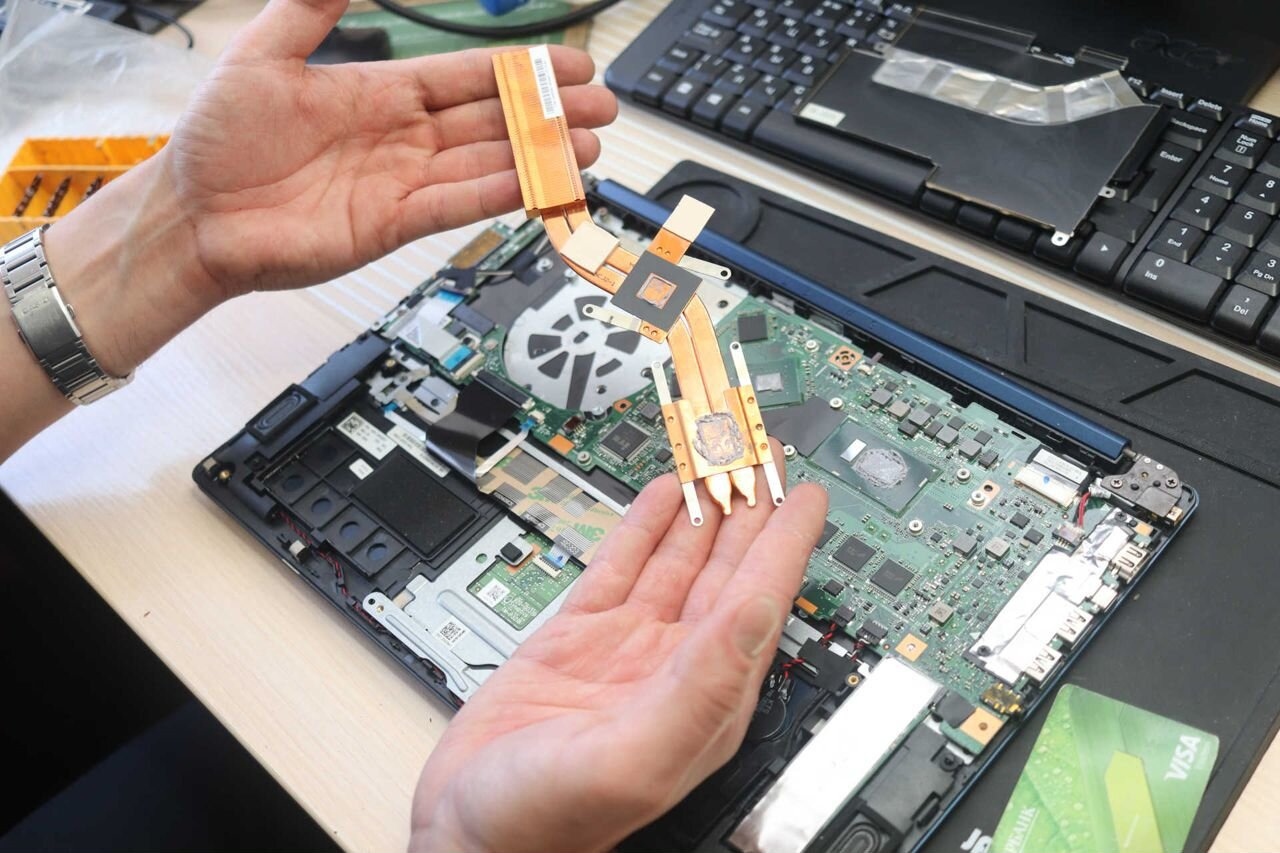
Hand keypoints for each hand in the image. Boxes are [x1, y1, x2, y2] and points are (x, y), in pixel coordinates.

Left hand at [168, 0, 615, 300]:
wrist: (191, 215)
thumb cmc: (217, 140)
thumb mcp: (264, 54)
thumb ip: (313, 7)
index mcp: (377, 94)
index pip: (465, 78)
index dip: (519, 72)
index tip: (568, 66)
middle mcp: (400, 138)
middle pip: (490, 122)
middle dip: (547, 114)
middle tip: (601, 109)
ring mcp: (400, 184)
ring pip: (485, 165)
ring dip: (538, 157)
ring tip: (589, 148)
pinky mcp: (392, 226)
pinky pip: (456, 205)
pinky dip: (498, 196)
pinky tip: (538, 184)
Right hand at [409, 455, 827, 852]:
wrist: (464, 831)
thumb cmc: (545, 822)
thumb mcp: (633, 756)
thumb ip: (703, 684)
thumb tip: (759, 610)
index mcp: (705, 696)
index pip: (759, 600)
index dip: (785, 542)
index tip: (806, 493)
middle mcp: (675, 665)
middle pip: (726, 568)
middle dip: (749, 508)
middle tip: (764, 452)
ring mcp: (627, 646)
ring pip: (677, 558)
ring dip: (702, 506)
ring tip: (721, 457)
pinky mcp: (578, 636)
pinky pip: (621, 565)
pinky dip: (643, 526)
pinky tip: (662, 495)